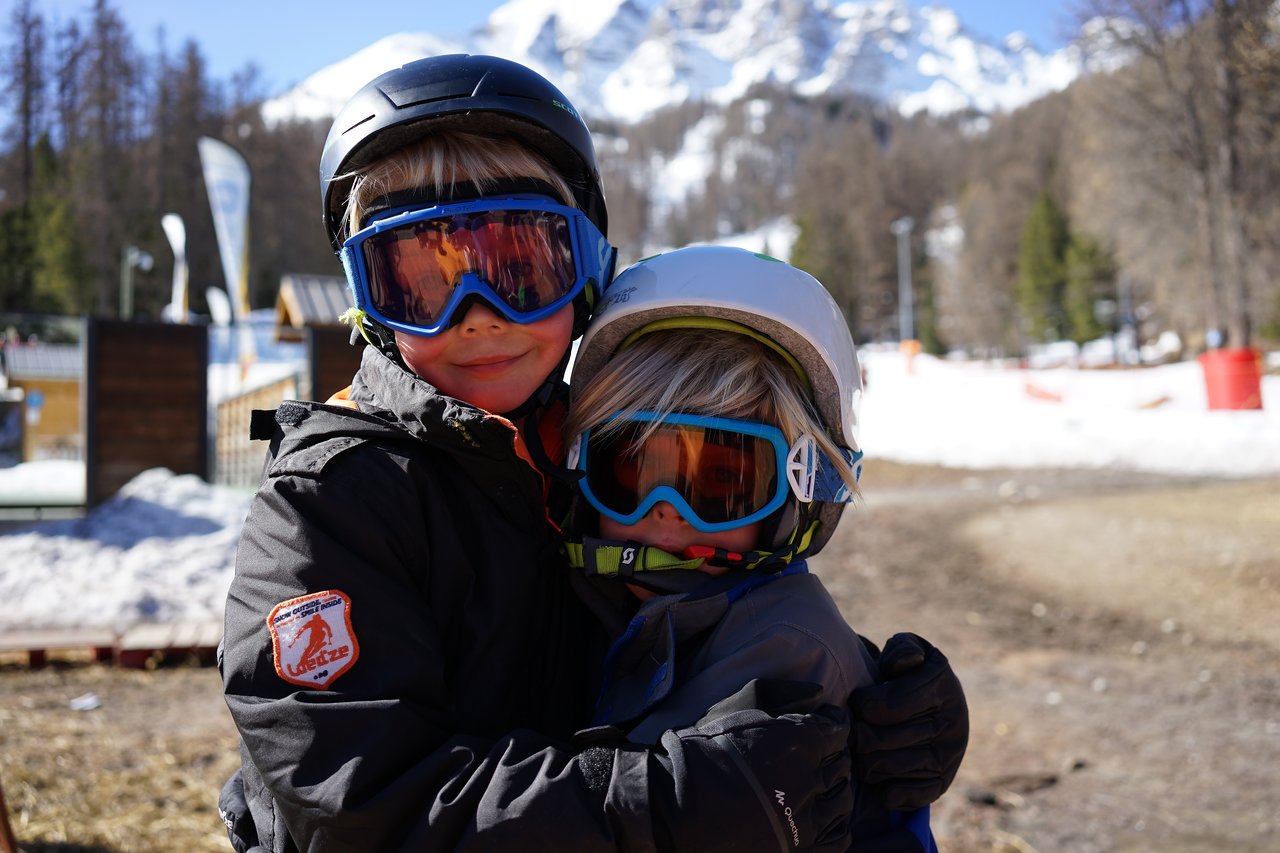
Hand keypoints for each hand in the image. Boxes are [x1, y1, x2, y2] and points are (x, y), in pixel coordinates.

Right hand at [655, 679, 853, 850]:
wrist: (678, 803)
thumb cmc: (707, 751)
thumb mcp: (741, 708)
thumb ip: (784, 696)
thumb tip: (818, 694)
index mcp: (801, 742)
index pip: (838, 730)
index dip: (832, 724)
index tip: (824, 724)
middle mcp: (810, 780)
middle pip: (842, 765)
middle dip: (833, 756)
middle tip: (819, 755)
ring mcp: (806, 820)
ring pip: (843, 801)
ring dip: (835, 790)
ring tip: (818, 787)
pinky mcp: (799, 849)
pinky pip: (838, 838)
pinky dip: (837, 825)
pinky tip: (823, 817)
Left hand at [849, 633, 968, 810]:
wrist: (940, 708)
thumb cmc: (910, 675)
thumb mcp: (909, 650)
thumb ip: (902, 649)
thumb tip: (903, 665)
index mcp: (942, 687)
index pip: (883, 705)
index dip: (860, 704)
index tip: (857, 700)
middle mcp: (951, 725)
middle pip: (875, 740)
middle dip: (856, 732)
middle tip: (854, 727)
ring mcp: (947, 758)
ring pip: (879, 767)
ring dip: (862, 757)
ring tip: (863, 745)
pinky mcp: (940, 784)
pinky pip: (896, 795)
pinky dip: (879, 785)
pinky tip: (879, 768)